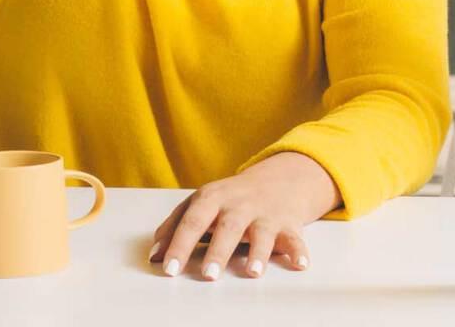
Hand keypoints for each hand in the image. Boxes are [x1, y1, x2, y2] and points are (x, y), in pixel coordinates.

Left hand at [149, 152, 336, 280]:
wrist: (279, 179)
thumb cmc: (231, 198)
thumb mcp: (201, 202)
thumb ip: (175, 225)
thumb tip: (155, 255)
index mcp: (212, 198)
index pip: (192, 222)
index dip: (180, 245)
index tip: (169, 269)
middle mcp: (239, 205)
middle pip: (228, 227)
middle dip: (219, 251)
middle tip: (208, 274)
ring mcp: (265, 215)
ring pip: (262, 233)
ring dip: (259, 253)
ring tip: (252, 272)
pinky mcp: (288, 224)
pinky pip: (295, 239)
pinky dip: (299, 252)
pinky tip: (299, 265)